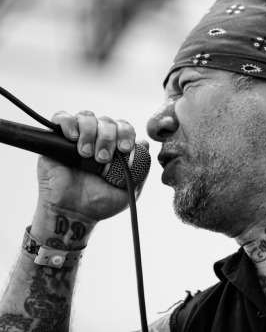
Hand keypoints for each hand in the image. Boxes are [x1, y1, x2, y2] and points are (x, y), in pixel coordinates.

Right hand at [36, 110, 144, 224]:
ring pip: (86, 117)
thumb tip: (145, 143)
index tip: (125, 149)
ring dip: (90, 133)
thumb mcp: (130, 189)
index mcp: (114, 147)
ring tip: (87, 154)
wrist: (75, 214)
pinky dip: (68, 123)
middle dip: (108, 137)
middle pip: (106, 121)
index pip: (123, 127)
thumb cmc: (101, 203)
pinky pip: (61, 118)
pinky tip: (72, 138)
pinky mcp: (55, 141)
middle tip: (103, 157)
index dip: (126, 133)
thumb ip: (141, 168)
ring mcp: (76, 139)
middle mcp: (96, 139)